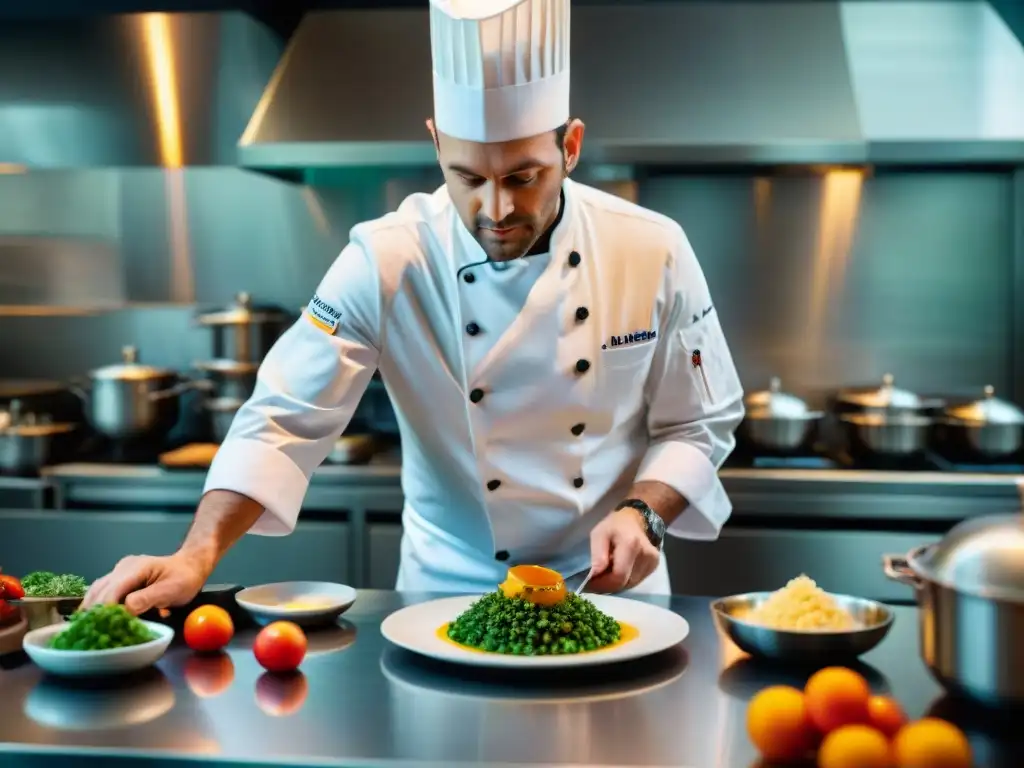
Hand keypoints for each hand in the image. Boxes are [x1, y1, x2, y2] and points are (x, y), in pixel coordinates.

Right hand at [81, 552, 208, 615]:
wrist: (190, 567)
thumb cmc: (184, 579)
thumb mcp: (171, 590)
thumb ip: (148, 598)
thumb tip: (126, 608)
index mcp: (137, 568)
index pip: (113, 590)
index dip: (105, 609)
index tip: (101, 627)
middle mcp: (124, 567)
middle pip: (100, 589)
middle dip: (94, 611)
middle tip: (89, 631)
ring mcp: (120, 571)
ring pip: (98, 589)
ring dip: (92, 607)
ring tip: (87, 627)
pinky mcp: (120, 578)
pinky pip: (103, 590)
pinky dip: (98, 604)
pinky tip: (95, 618)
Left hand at [586, 507, 660, 592]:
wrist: (637, 519)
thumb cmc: (614, 526)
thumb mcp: (599, 534)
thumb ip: (597, 555)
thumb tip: (595, 575)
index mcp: (631, 544)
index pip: (618, 576)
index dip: (603, 583)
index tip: (590, 583)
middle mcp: (646, 555)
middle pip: (624, 583)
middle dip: (607, 585)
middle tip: (595, 580)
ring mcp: (653, 562)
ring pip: (629, 585)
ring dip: (615, 583)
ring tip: (606, 573)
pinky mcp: (654, 566)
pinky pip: (635, 582)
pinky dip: (624, 580)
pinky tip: (618, 570)